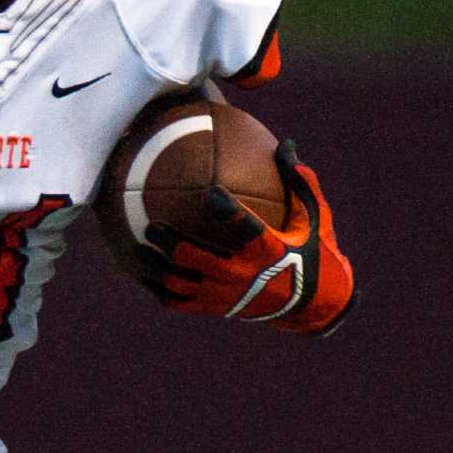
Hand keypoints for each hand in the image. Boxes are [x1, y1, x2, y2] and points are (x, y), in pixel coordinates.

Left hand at [140, 144, 355, 333]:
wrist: (313, 306)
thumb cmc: (315, 253)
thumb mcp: (315, 218)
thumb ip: (300, 182)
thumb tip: (285, 144)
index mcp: (268, 250)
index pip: (245, 228)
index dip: (227, 210)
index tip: (209, 193)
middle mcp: (242, 275)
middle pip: (194, 258)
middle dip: (169, 242)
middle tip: (152, 226)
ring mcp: (225, 295)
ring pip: (179, 284)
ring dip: (155, 267)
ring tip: (136, 249)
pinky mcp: (216, 309)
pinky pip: (178, 303)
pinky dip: (158, 289)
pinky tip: (142, 275)